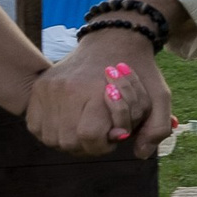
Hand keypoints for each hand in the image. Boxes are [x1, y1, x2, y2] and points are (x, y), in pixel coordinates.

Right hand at [25, 30, 172, 157]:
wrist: (112, 41)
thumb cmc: (138, 72)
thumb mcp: (159, 97)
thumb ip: (156, 128)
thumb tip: (140, 154)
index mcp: (96, 90)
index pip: (90, 136)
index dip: (105, 144)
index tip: (115, 134)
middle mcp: (67, 89)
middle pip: (69, 142)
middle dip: (88, 145)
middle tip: (101, 132)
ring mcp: (48, 88)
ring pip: (51, 138)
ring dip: (70, 140)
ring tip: (85, 127)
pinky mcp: (38, 89)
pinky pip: (36, 127)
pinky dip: (53, 131)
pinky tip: (70, 123)